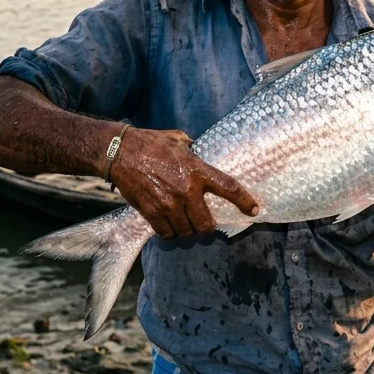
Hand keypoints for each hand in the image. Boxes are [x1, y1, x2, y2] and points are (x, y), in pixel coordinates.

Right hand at [108, 127, 258, 238]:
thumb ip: (193, 151)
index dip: (244, 201)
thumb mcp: (178, 140)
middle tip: (201, 221)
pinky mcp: (152, 213)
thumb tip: (199, 153)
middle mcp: (187, 190)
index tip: (254, 210)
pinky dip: (170, 233)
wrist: (119, 153)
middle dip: (206, 226)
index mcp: (197, 171)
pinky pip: (167, 233)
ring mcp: (169, 204)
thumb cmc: (150, 143)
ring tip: (183, 223)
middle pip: (206, 224)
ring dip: (187, 231)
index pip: (229, 188)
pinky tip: (168, 226)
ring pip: (187, 232)